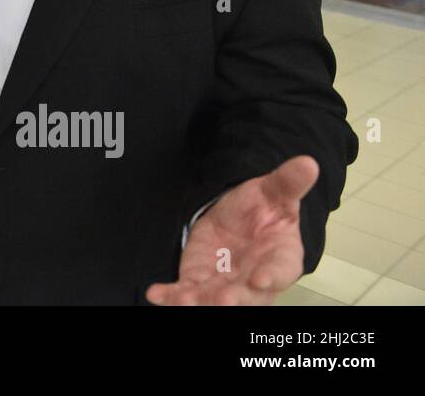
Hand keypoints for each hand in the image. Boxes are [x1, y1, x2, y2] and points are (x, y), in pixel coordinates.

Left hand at [146, 155, 316, 304]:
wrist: (240, 217)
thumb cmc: (263, 211)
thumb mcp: (274, 192)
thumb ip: (288, 182)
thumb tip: (308, 163)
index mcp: (281, 258)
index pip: (280, 270)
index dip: (272, 276)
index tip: (261, 279)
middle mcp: (255, 279)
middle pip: (247, 296)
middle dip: (234, 299)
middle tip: (223, 301)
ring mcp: (227, 284)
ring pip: (214, 299)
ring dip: (199, 302)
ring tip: (182, 301)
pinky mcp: (200, 281)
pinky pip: (186, 292)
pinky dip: (172, 296)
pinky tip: (157, 294)